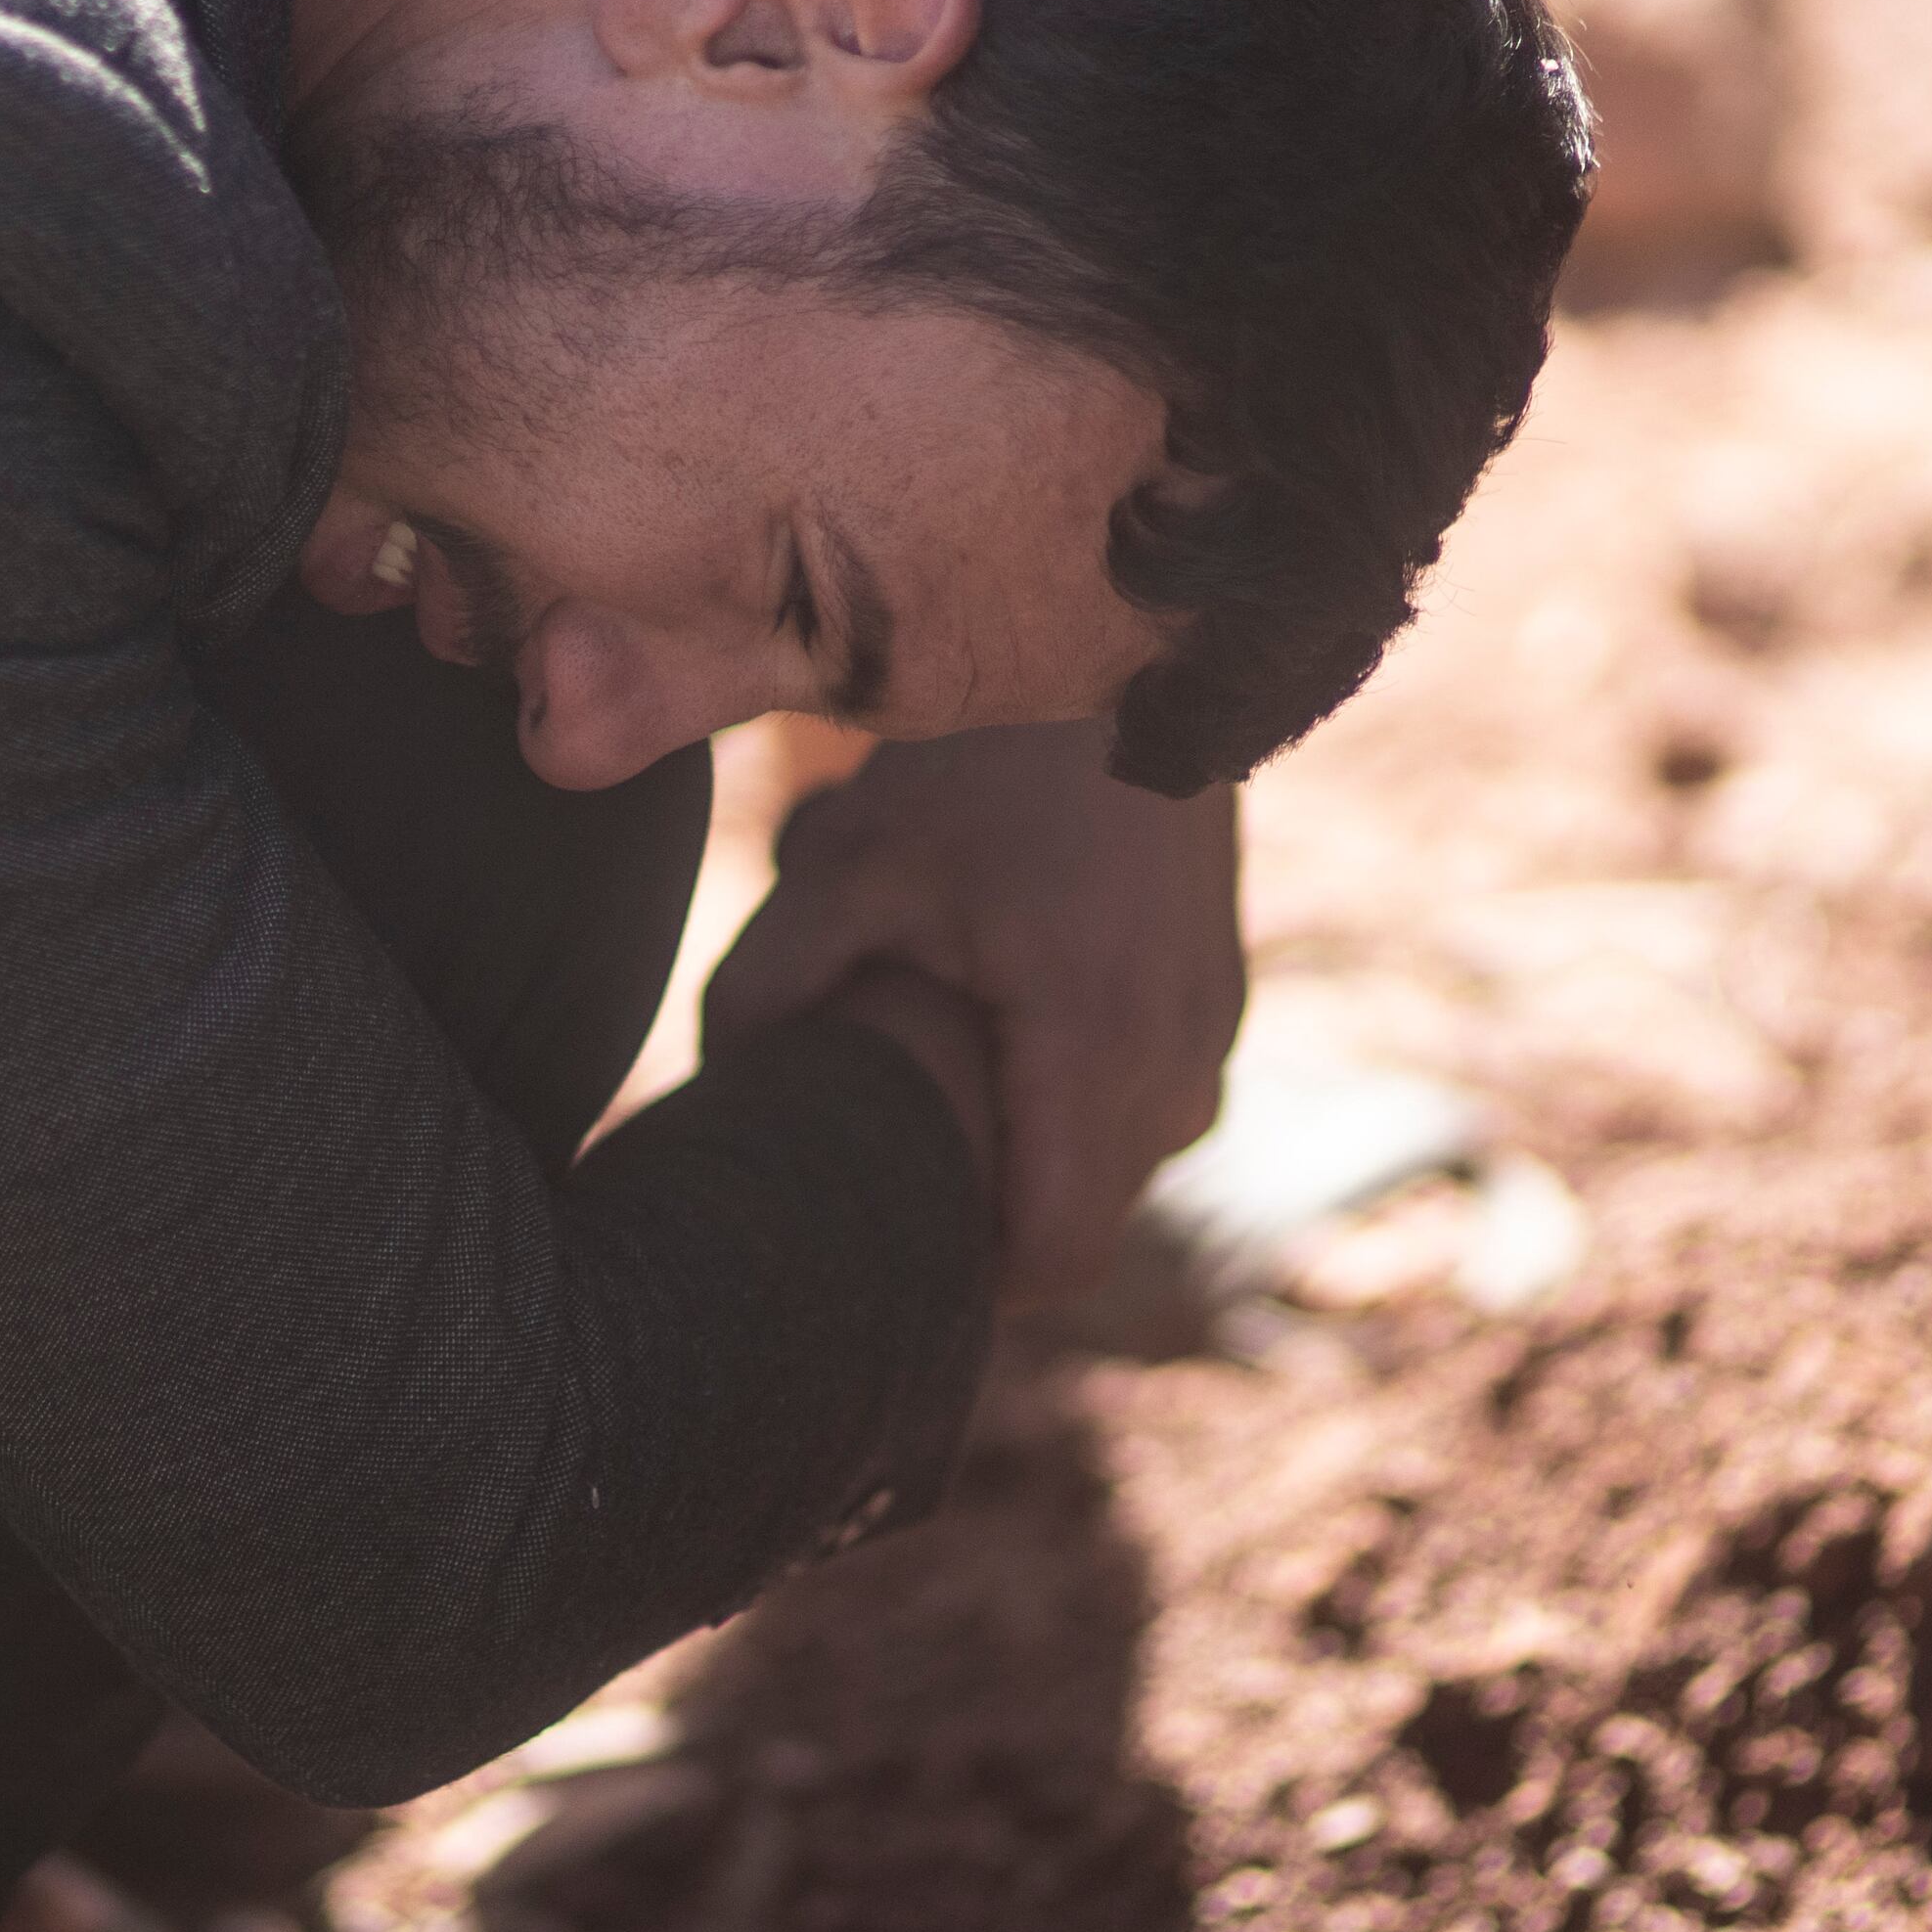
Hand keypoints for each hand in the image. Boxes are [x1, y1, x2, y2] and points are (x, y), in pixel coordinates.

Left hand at [707, 718, 1240, 1295]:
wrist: (1133, 651)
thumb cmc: (986, 766)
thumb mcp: (852, 861)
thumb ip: (773, 981)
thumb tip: (712, 1085)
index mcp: (1096, 1045)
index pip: (1053, 1255)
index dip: (967, 1279)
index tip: (889, 1251)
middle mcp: (1179, 1059)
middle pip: (1080, 1222)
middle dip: (986, 1202)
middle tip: (892, 1132)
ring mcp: (1212, 1034)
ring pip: (1115, 1165)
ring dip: (1031, 1136)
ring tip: (955, 1033)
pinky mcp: (1218, 1003)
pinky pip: (1145, 1104)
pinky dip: (1073, 1090)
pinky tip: (1003, 1002)